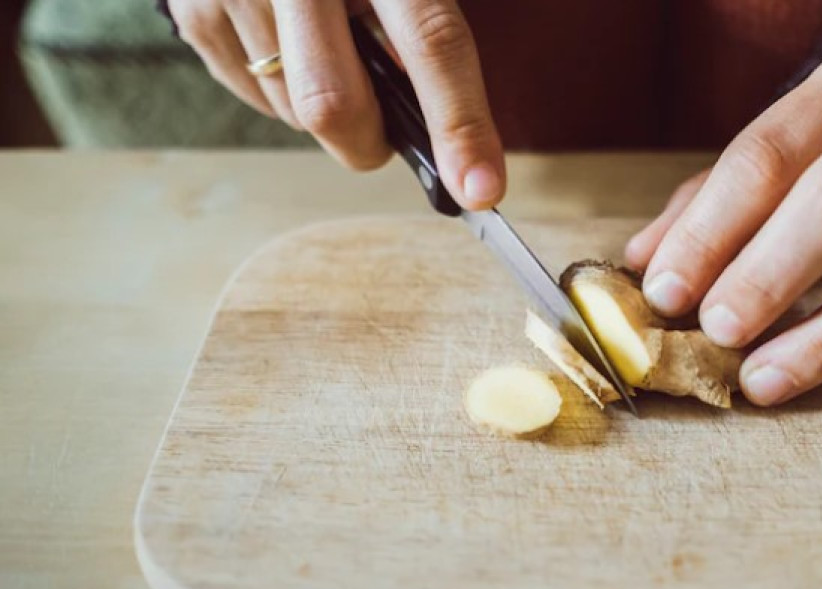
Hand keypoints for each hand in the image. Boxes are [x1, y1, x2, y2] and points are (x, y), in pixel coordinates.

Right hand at [169, 0, 504, 208]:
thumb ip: (426, 32)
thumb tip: (447, 137)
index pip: (431, 42)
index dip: (460, 123)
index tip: (479, 190)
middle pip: (333, 104)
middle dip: (370, 144)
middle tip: (389, 135)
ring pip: (295, 113)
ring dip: (330, 114)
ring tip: (333, 52)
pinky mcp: (194, 10)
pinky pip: (256, 97)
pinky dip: (288, 93)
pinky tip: (294, 46)